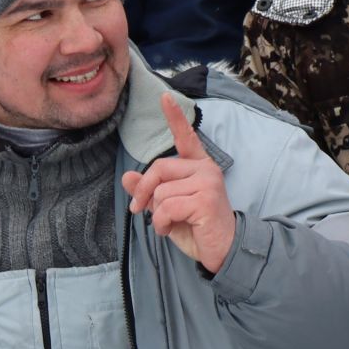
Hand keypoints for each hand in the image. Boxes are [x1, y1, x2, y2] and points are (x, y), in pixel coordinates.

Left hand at [120, 95, 235, 272]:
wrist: (222, 251)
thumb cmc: (196, 228)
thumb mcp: (167, 209)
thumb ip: (149, 192)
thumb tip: (126, 177)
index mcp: (198, 167)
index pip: (185, 137)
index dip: (174, 117)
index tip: (164, 96)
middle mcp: (206, 169)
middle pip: (158, 168)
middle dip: (143, 192)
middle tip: (138, 211)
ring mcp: (208, 182)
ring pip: (161, 191)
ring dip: (156, 214)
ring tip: (168, 224)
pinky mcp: (206, 199)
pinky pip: (167, 207)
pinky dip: (161, 223)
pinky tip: (171, 229)